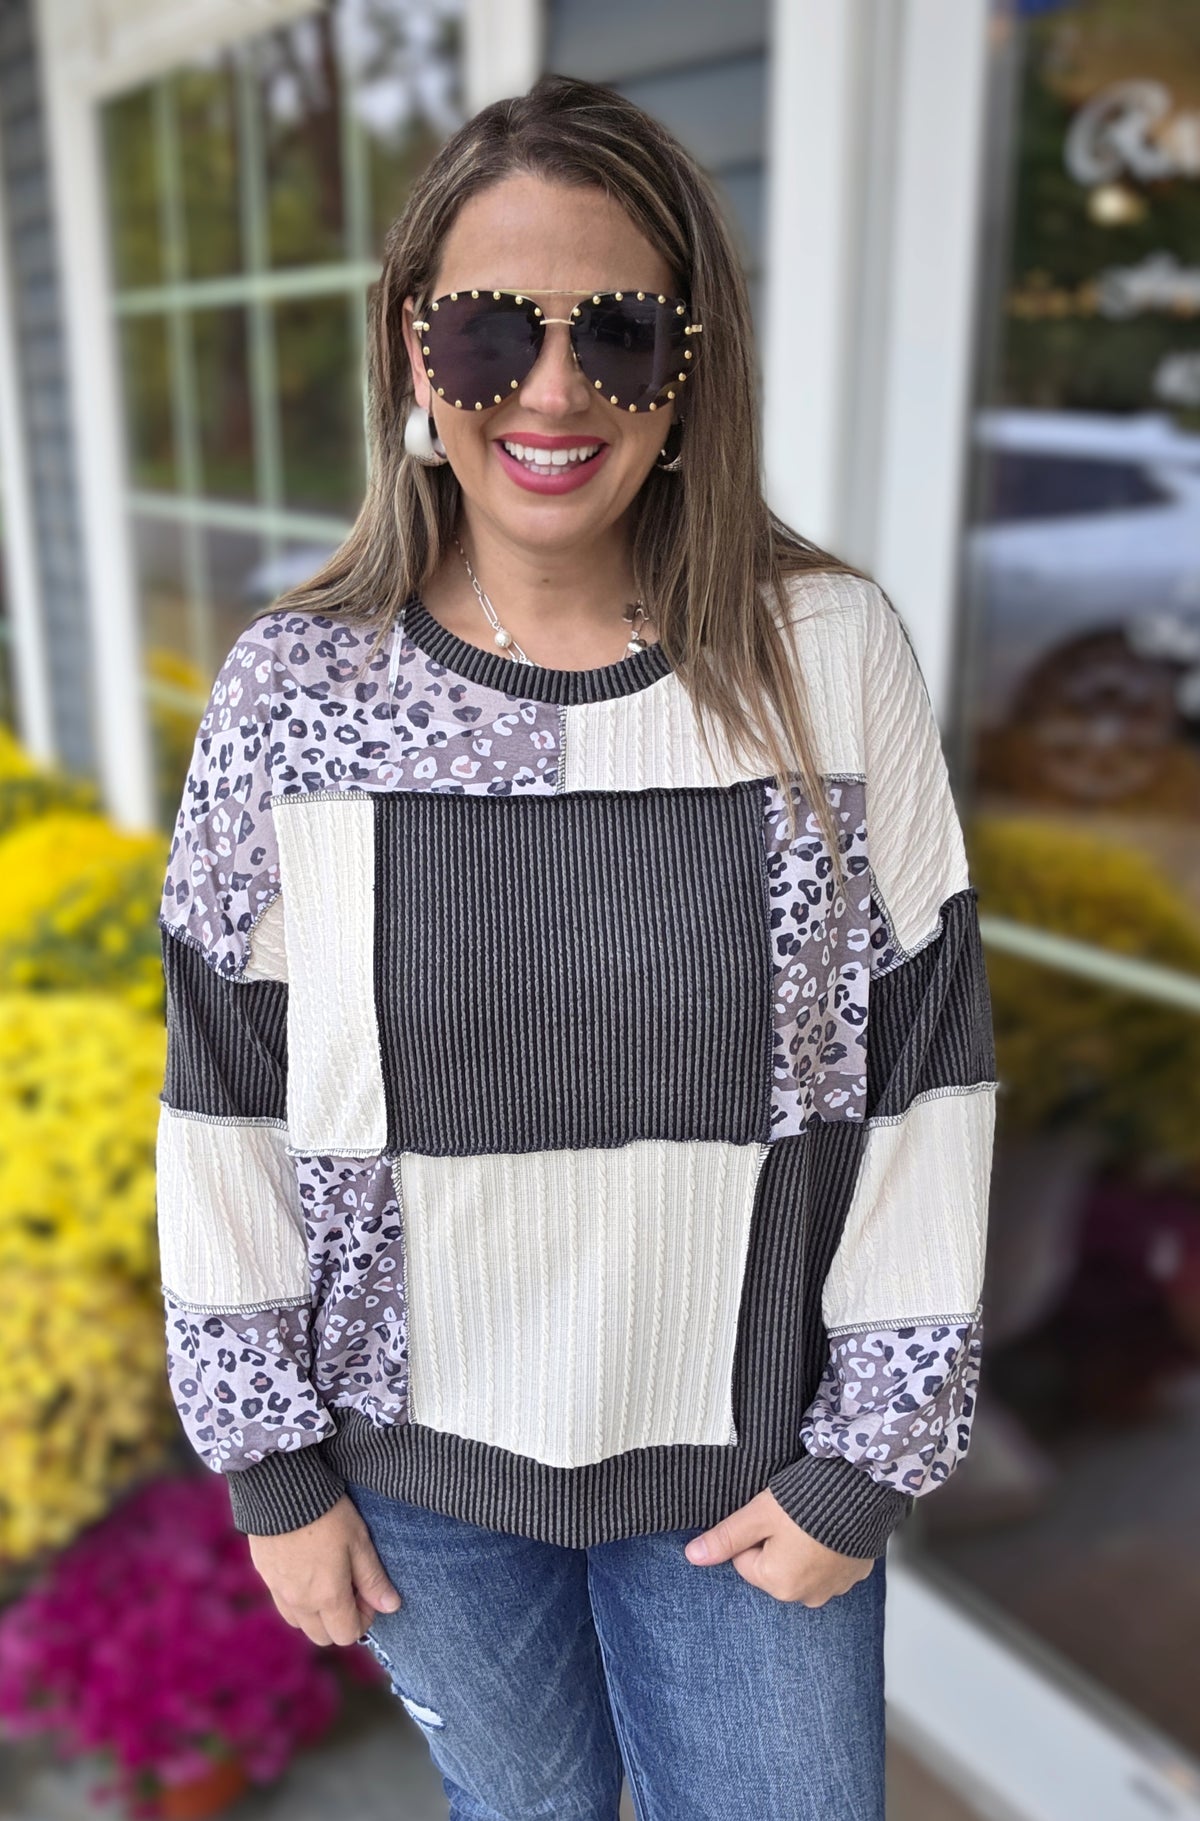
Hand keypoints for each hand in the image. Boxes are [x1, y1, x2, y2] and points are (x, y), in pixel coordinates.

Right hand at [247, 1494, 401, 1646]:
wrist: (282, 1489)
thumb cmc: (328, 1514)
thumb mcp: (359, 1542)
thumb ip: (373, 1579)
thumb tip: (391, 1606)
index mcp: (327, 1597)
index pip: (348, 1634)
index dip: (364, 1619)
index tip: (367, 1593)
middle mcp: (300, 1603)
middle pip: (322, 1636)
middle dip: (340, 1621)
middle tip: (349, 1587)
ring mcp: (279, 1592)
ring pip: (300, 1623)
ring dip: (317, 1613)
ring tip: (328, 1578)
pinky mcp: (265, 1576)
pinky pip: (283, 1604)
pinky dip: (298, 1600)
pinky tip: (307, 1570)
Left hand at [684, 1489, 874, 1605]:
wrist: (862, 1490)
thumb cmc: (807, 1502)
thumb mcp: (757, 1515)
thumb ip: (725, 1538)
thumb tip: (692, 1556)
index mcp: (779, 1585)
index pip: (746, 1560)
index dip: (752, 1533)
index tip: (768, 1516)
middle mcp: (807, 1596)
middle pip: (773, 1567)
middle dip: (777, 1543)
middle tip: (790, 1516)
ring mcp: (835, 1588)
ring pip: (801, 1566)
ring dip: (802, 1547)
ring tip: (810, 1519)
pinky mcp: (855, 1574)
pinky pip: (829, 1564)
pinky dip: (826, 1548)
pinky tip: (830, 1525)